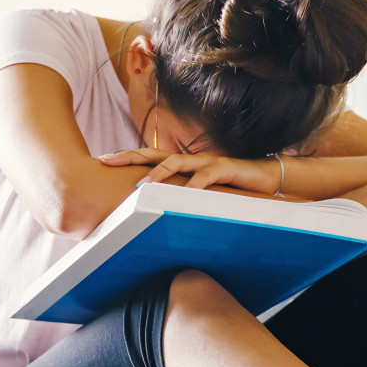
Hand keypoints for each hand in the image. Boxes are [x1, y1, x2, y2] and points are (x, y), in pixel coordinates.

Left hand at [98, 149, 280, 193]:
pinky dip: (194, 186)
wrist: (264, 177)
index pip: (148, 157)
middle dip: (130, 157)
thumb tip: (155, 213)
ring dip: (157, 173)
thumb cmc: (229, 188)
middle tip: (108, 161)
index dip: (126, 157)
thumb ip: (180, 197)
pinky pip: (206, 176)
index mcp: (182, 164)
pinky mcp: (224, 169)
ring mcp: (206, 162)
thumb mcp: (199, 194)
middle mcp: (190, 159)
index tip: (103, 160)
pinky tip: (184, 195)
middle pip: (154, 153)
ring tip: (141, 184)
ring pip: (176, 162)